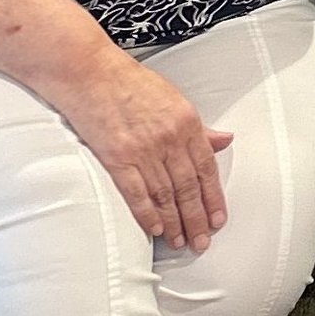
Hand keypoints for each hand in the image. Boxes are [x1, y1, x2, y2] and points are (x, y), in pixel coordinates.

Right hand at [58, 53, 231, 251]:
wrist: (91, 73)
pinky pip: (136, 193)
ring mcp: (143, 150)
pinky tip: (156, 230)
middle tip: (203, 242)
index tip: (219, 219)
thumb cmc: (131, 83)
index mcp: (187, 123)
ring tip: (181, 242)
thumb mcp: (176, 98)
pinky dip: (147, 214)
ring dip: (175, 222)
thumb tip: (224, 141)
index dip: (214, 198)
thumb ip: (199, 127)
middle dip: (197, 218)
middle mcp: (169, 139)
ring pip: (165, 195)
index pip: (207, 169)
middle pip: (188, 188)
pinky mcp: (117, 158)